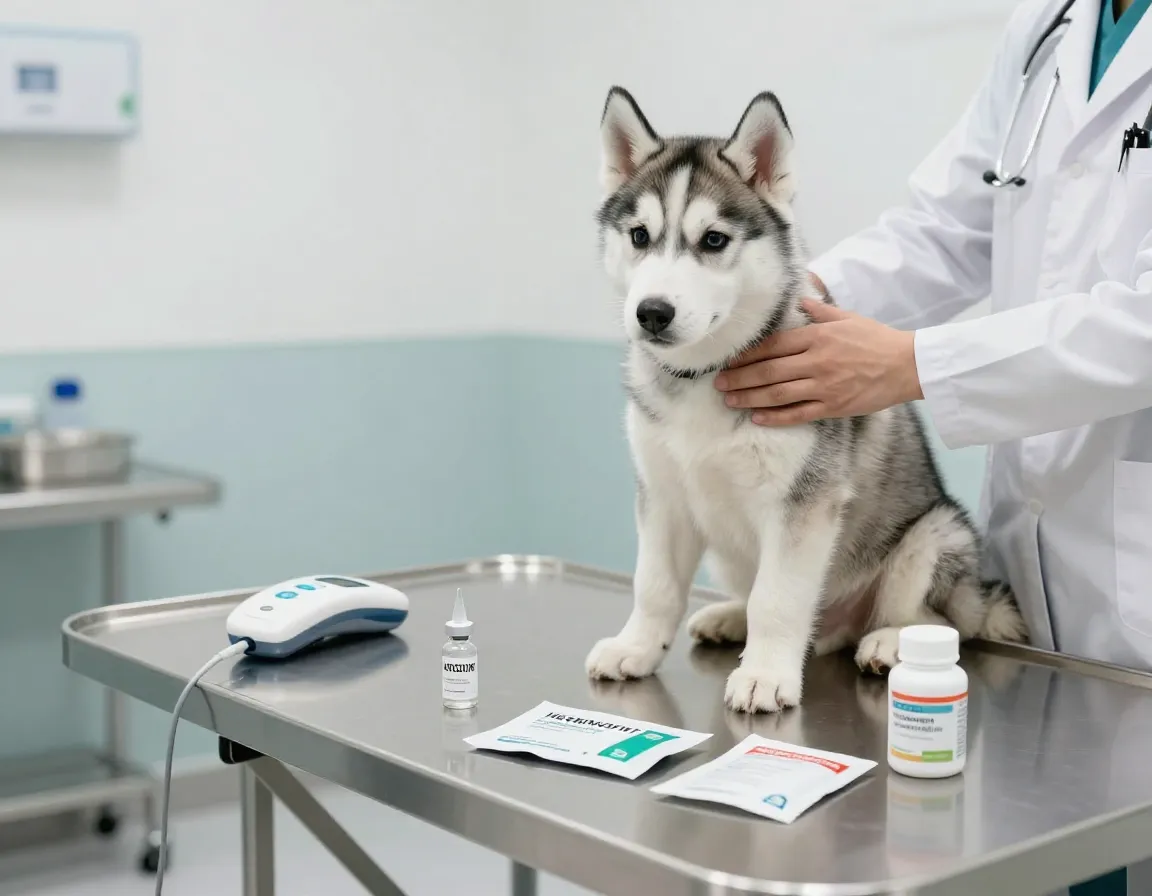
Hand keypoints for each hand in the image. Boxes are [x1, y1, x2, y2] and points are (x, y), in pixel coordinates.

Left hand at [713, 299, 923, 425]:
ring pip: (777, 393)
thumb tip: (800, 298)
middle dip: (739, 378)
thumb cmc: (878, 340)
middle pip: (768, 371)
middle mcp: (816, 361)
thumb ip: (820, 311)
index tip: (729, 360)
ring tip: (729, 400)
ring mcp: (824, 386)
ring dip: (749, 398)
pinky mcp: (833, 407)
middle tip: (718, 383)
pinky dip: (775, 417)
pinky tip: (756, 418)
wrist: (908, 365)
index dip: (747, 354)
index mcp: (817, 336)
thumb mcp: (848, 318)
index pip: (772, 345)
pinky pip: (797, 413)